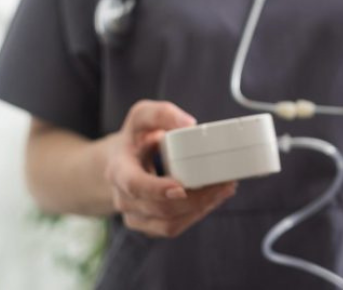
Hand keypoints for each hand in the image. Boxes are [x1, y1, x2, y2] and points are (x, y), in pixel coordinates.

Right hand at [105, 100, 237, 237]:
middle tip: (223, 182)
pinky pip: (172, 228)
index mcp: (119, 170)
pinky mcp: (148, 224)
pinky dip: (196, 215)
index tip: (181, 188)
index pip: (135, 185)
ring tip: (224, 189)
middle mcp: (124, 197)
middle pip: (160, 208)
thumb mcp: (143, 115)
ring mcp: (134, 215)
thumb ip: (163, 114)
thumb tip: (189, 124)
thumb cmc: (136, 137)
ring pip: (168, 223)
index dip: (157, 189)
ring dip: (201, 208)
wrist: (123, 160)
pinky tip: (213, 199)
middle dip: (195, 198)